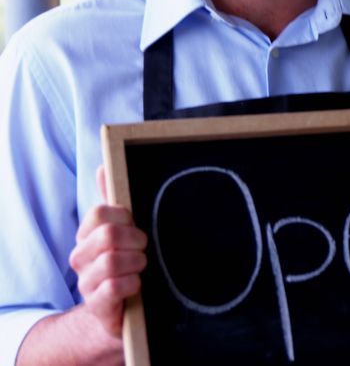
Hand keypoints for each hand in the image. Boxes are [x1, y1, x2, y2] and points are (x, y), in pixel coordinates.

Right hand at [68, 166, 147, 335]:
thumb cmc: (125, 264)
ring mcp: (86, 282)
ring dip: (136, 263)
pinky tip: (137, 285)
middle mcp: (81, 257)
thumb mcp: (122, 230)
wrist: (120, 309)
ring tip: (141, 267)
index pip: (99, 213)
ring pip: (111, 261)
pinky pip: (113, 287)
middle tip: (143, 248)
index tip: (135, 225)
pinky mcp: (97, 305)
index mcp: (87, 235)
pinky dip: (132, 283)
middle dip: (135, 240)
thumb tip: (102, 165)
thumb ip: (114, 200)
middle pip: (108, 235)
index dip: (125, 216)